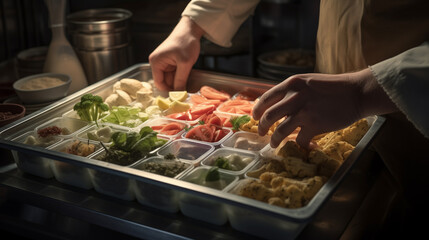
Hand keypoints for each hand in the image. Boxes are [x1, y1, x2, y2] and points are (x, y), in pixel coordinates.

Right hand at [149, 16, 204, 90]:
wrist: (190, 30)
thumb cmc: (186, 42)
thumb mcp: (185, 63)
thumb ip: (181, 79)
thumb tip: (179, 94)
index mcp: (156, 62)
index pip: (159, 83)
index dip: (169, 91)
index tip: (180, 97)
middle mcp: (157, 63)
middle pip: (165, 82)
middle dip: (175, 86)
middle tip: (186, 92)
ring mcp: (163, 63)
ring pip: (171, 79)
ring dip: (179, 82)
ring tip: (189, 82)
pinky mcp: (170, 63)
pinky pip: (174, 75)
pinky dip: (181, 77)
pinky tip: (187, 77)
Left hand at [252, 68, 397, 148]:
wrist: (356, 93)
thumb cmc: (332, 87)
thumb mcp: (307, 82)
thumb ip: (291, 92)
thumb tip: (276, 106)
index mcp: (291, 84)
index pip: (266, 99)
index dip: (257, 110)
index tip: (255, 117)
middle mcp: (295, 97)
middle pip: (268, 117)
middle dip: (261, 127)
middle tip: (261, 133)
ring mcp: (304, 112)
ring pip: (280, 131)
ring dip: (275, 140)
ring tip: (274, 144)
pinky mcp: (315, 125)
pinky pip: (300, 140)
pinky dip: (301, 145)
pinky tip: (307, 145)